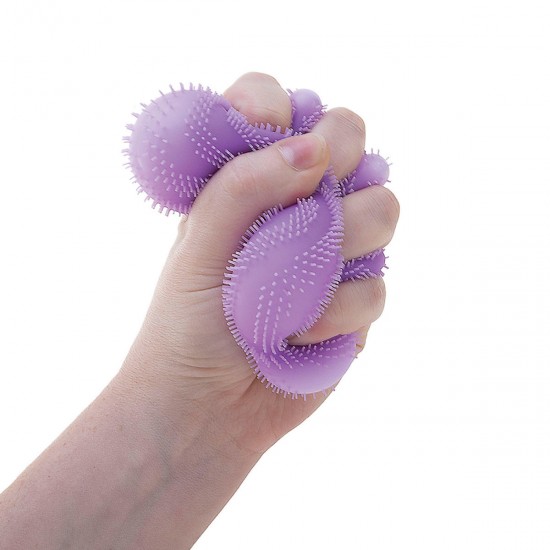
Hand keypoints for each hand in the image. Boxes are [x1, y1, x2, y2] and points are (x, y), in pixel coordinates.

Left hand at [122, 72, 399, 454]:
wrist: (205, 406)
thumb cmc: (188, 323)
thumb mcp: (197, 246)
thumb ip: (243, 185)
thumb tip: (313, 148)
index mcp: (251, 181)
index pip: (278, 106)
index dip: (277, 106)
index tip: (262, 130)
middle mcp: (299, 205)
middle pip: (351, 139)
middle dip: (338, 157)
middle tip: (306, 199)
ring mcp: (335, 250)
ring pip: (383, 207)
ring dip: (345, 242)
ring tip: (296, 287)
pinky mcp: (356, 299)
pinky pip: (376, 285)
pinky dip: (337, 312)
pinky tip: (301, 333)